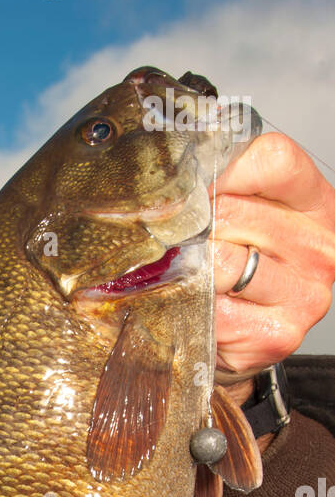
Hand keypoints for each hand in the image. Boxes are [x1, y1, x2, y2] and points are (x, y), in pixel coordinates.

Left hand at [210, 133, 334, 400]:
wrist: (253, 337)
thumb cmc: (246, 267)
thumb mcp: (249, 213)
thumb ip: (227, 187)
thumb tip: (177, 186)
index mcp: (315, 203)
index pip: (273, 159)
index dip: (227, 172)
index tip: (207, 194)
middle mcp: (319, 246)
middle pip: (232, 212)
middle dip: (197, 229)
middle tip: (191, 246)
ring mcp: (303, 293)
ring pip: (219, 261)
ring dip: (194, 271)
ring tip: (199, 278)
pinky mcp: (278, 335)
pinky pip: (212, 307)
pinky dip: (193, 308)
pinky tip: (205, 309)